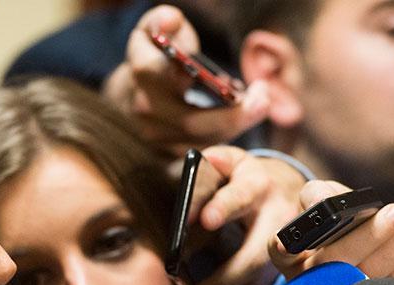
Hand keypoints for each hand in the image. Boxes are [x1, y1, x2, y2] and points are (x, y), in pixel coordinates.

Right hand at [102, 5, 269, 156]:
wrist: (129, 103)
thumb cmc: (152, 61)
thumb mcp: (152, 34)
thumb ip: (162, 21)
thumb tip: (170, 22)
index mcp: (141, 74)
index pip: (158, 73)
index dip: (190, 73)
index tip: (222, 72)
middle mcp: (145, 110)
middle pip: (191, 122)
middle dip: (233, 115)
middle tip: (264, 97)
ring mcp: (156, 136)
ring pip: (202, 139)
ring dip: (237, 124)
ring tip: (261, 102)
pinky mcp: (168, 154)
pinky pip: (205, 147)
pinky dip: (228, 132)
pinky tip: (244, 115)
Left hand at [170, 146, 305, 284]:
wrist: (285, 190)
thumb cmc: (244, 177)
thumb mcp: (230, 161)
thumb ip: (213, 163)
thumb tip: (201, 167)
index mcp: (258, 186)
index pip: (241, 196)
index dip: (224, 207)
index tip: (204, 220)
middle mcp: (277, 219)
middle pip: (252, 258)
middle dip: (217, 282)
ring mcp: (283, 248)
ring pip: (254, 283)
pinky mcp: (281, 269)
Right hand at [270, 180, 393, 280]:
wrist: (343, 240)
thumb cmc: (328, 219)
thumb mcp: (313, 202)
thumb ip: (317, 196)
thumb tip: (326, 202)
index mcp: (290, 258)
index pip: (283, 253)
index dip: (284, 248)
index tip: (288, 240)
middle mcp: (312, 282)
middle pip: (336, 266)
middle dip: (369, 239)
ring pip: (371, 279)